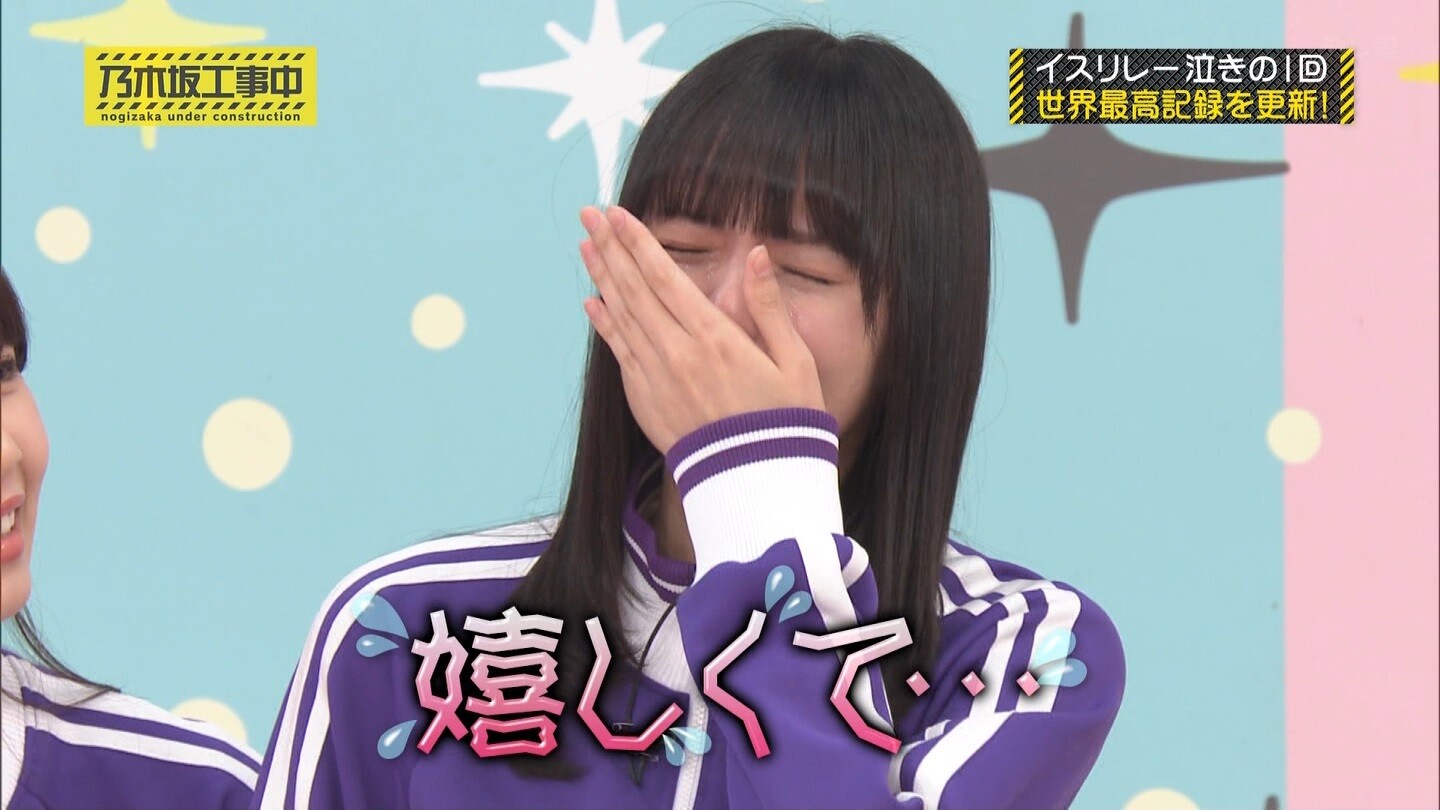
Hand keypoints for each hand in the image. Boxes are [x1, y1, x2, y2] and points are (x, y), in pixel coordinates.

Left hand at [578, 206, 824, 453]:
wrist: (757, 486)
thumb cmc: (786, 423)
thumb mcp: (795, 362)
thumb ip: (770, 306)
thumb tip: (759, 255)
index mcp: (715, 338)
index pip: (665, 277)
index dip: (639, 242)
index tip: (619, 213)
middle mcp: (677, 354)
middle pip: (634, 290)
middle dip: (610, 248)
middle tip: (589, 214)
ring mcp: (657, 380)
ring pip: (620, 317)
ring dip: (601, 278)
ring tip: (585, 245)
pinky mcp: (647, 403)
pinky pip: (619, 354)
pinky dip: (604, 325)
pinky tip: (592, 303)